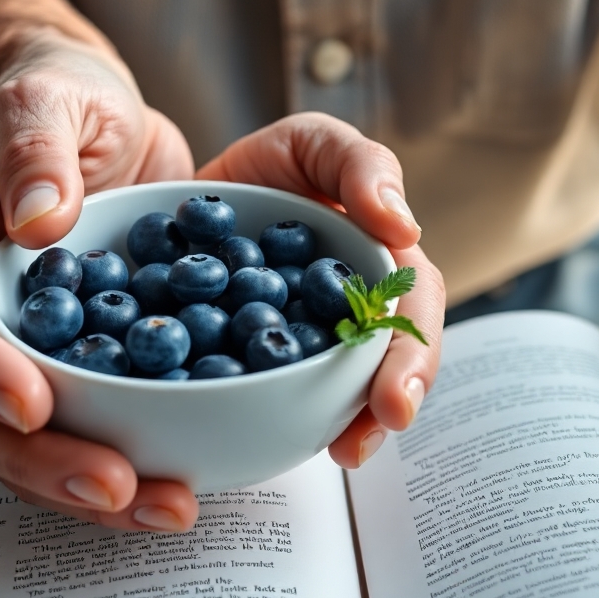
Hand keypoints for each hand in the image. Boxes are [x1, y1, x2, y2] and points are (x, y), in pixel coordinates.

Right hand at [0, 33, 199, 530]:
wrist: (91, 122)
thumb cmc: (59, 101)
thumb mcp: (51, 98)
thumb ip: (38, 147)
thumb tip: (39, 220)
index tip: (33, 403)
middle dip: (40, 459)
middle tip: (115, 485)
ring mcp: (11, 350)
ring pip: (22, 444)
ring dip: (86, 488)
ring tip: (164, 507)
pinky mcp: (68, 370)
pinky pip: (78, 435)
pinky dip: (122, 470)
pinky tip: (176, 489)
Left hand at [198, 112, 445, 467]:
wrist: (187, 195)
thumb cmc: (273, 164)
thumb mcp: (317, 143)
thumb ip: (363, 166)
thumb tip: (404, 226)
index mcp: (381, 273)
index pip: (410, 320)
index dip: (410, 362)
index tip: (395, 402)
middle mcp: (352, 322)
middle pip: (381, 373)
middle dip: (376, 414)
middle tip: (356, 448)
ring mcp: (303, 353)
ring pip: (332, 401)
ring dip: (335, 430)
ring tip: (327, 455)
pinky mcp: (249, 371)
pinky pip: (264, 405)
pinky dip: (263, 424)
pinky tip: (249, 439)